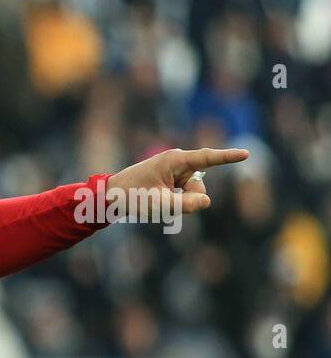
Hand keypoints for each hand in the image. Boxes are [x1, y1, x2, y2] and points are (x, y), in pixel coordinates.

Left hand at [106, 147, 248, 216]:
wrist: (110, 196)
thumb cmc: (131, 196)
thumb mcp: (158, 203)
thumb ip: (185, 204)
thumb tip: (206, 201)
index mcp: (175, 160)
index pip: (207, 158)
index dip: (227, 157)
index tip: (246, 153)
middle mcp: (178, 163)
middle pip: (198, 186)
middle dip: (188, 199)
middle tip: (161, 203)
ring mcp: (175, 172)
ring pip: (192, 194)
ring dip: (180, 203)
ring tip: (154, 202)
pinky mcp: (172, 182)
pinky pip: (184, 197)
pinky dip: (175, 204)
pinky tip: (157, 203)